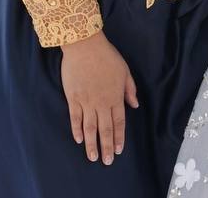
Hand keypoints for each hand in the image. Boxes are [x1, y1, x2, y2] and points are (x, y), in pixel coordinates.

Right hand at [60, 31, 138, 164]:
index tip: (119, 150)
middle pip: (104, 129)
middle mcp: (101, 102)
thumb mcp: (124, 71)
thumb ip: (129, 89)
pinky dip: (77, 130)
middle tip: (107, 162)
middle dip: (107, 146)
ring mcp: (86, 101)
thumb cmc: (106, 57)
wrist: (85, 46)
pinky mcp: (73, 98)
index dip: (119, 137)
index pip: (119, 122)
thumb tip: (134, 105)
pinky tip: (79, 140)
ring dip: (92, 144)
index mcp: (115, 97)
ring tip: (93, 157)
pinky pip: (75, 118)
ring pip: (89, 128)